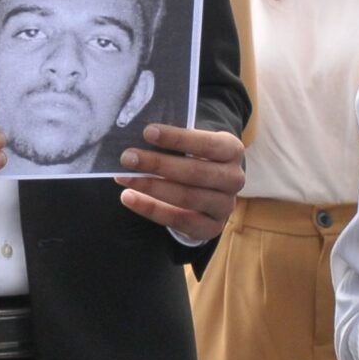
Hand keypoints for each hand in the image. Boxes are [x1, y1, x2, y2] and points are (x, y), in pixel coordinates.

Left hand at [116, 123, 245, 238]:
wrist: (212, 190)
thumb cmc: (195, 158)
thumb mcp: (194, 144)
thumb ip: (175, 141)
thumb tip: (140, 138)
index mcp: (232, 150)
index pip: (207, 144)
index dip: (177, 138)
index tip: (147, 132)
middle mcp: (234, 178)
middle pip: (195, 172)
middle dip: (158, 164)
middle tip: (128, 157)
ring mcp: (226, 205)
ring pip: (187, 197)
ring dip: (151, 187)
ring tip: (124, 178)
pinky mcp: (212, 228)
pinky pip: (179, 221)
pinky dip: (151, 209)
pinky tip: (129, 197)